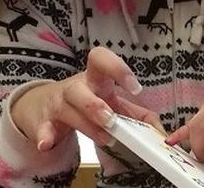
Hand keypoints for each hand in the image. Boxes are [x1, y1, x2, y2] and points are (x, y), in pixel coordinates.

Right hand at [11, 47, 162, 150]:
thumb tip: (160, 130)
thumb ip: (137, 114)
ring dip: (86, 125)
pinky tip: (47, 143)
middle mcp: (75, 88)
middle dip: (95, 105)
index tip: (135, 88)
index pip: (101, 59)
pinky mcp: (44, 123)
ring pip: (67, 111)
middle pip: (80, 89)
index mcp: (94, 77)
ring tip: (105, 138)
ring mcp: (58, 105)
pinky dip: (45, 136)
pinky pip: (43, 129)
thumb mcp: (112, 102)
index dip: (118, 69)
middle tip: (112, 120)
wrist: (44, 106)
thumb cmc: (87, 100)